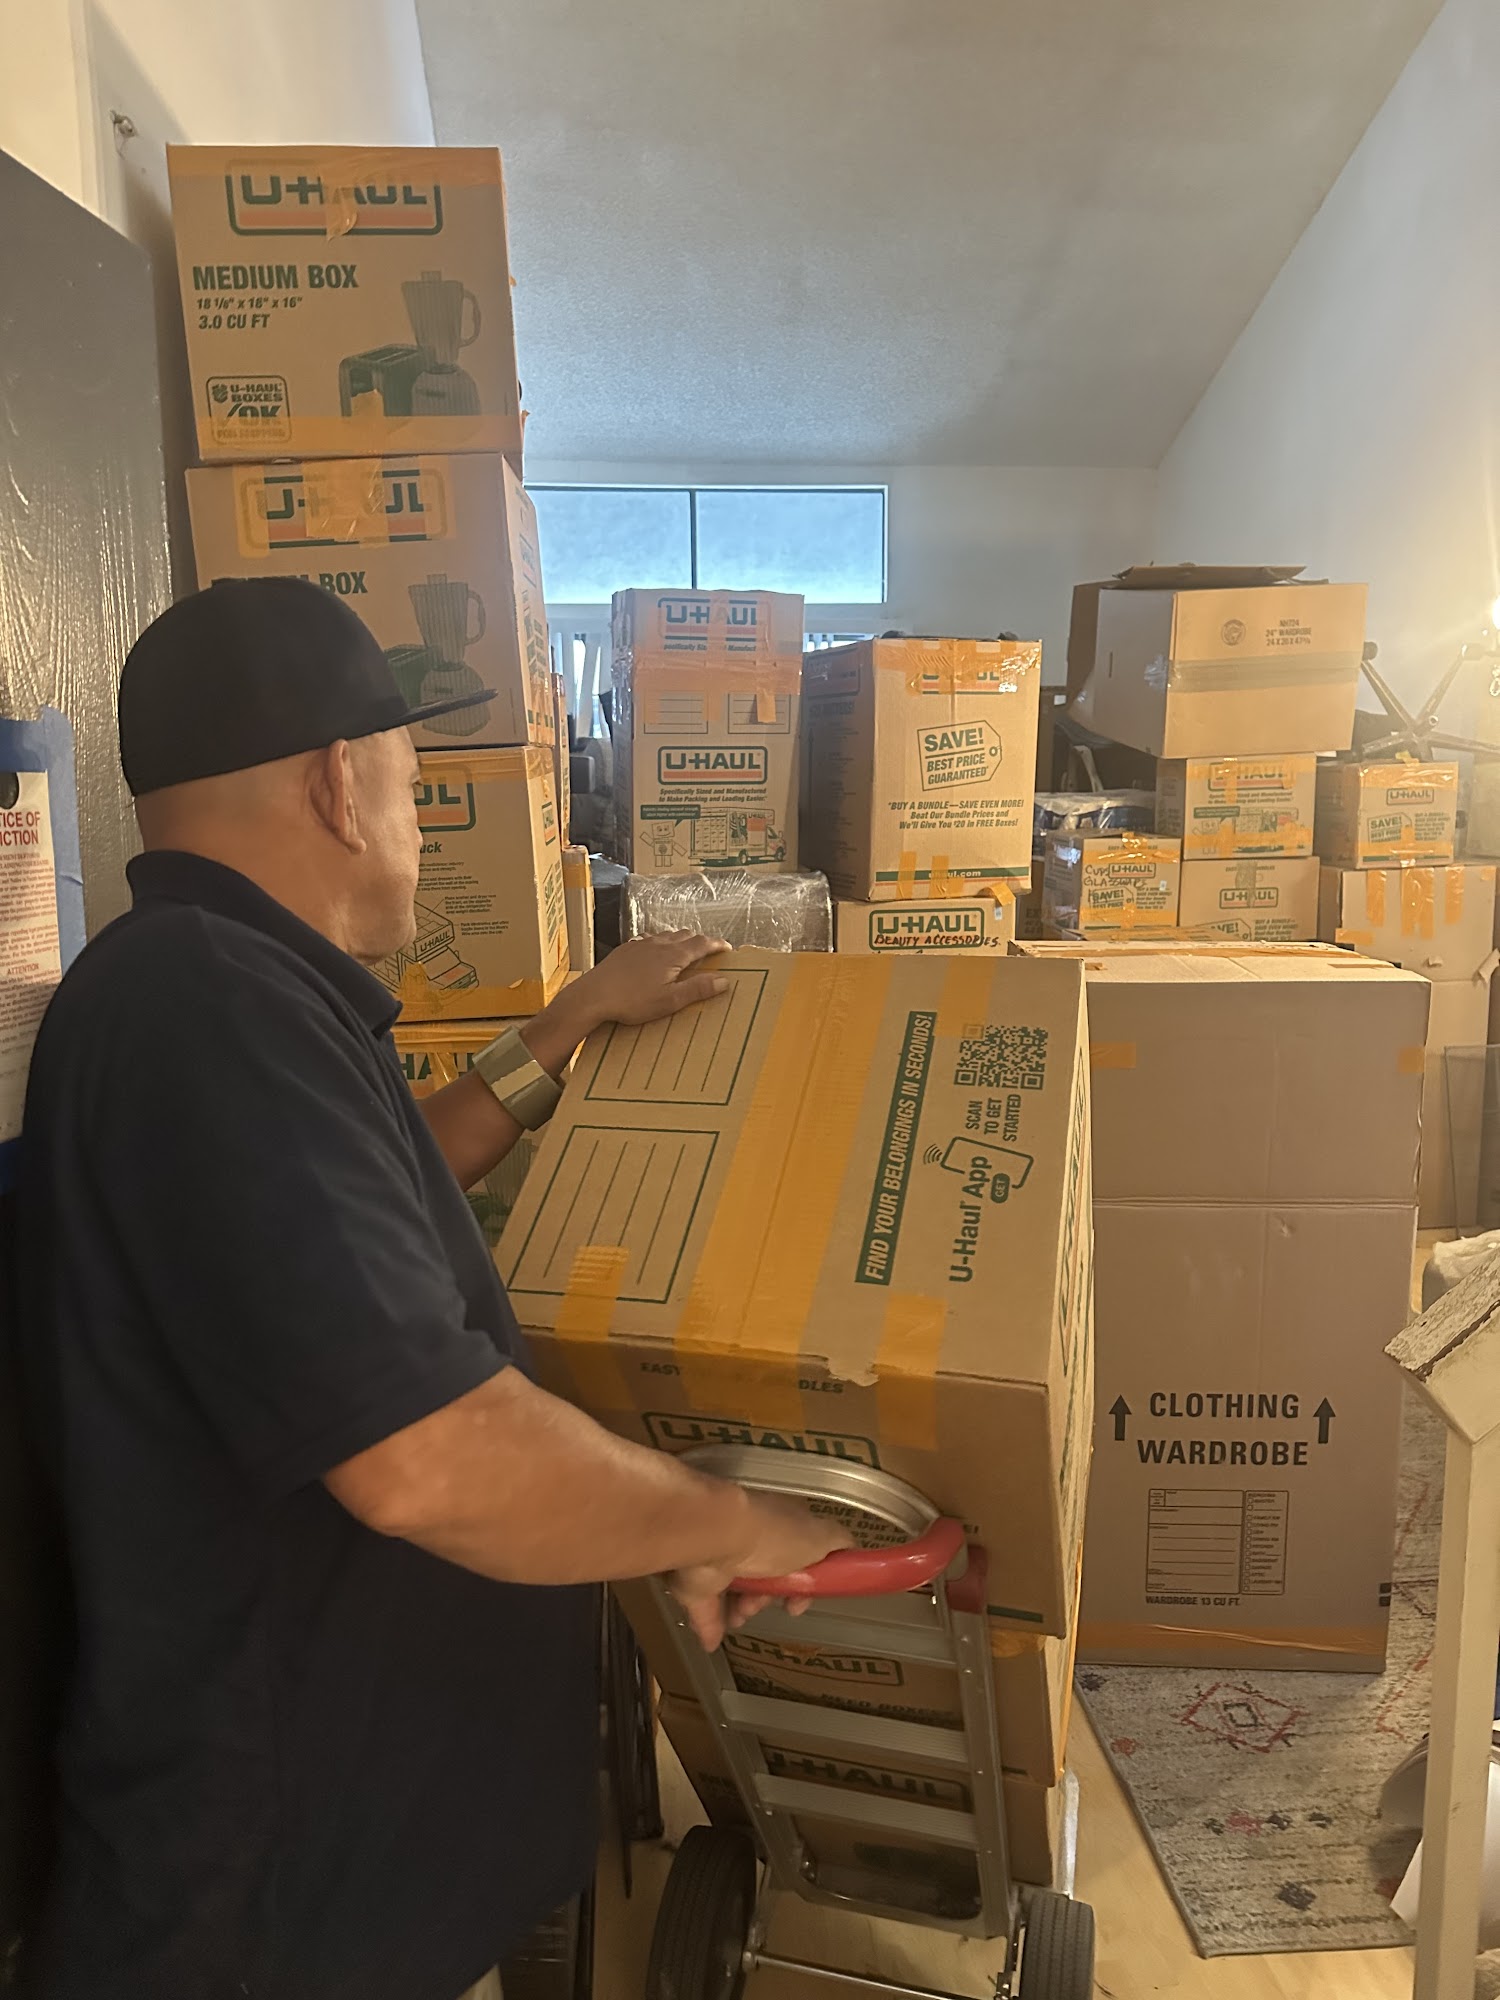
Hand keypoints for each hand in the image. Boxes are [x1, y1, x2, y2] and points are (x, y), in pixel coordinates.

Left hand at [564, 931, 731, 1036]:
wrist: (594, 995)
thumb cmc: (632, 1001)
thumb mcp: (670, 1001)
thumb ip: (697, 989)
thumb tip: (723, 981)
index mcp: (673, 955)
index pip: (702, 944)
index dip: (716, 945)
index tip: (727, 948)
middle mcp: (658, 944)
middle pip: (685, 935)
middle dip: (700, 941)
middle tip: (709, 951)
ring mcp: (640, 944)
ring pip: (666, 935)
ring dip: (680, 940)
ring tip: (685, 950)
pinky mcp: (625, 949)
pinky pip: (648, 939)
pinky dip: (660, 942)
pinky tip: (655, 951)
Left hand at [667, 1492, 849, 1650]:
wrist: (717, 1536)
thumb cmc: (773, 1536)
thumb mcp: (821, 1536)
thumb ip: (839, 1543)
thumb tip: (851, 1550)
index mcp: (780, 1524)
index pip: (797, 1551)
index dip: (805, 1577)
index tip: (804, 1597)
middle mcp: (749, 1537)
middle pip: (766, 1573)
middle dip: (772, 1595)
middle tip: (772, 1604)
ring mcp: (719, 1557)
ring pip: (736, 1590)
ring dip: (744, 1609)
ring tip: (744, 1613)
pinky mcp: (695, 1580)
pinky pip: (704, 1608)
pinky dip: (709, 1626)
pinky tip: (713, 1643)